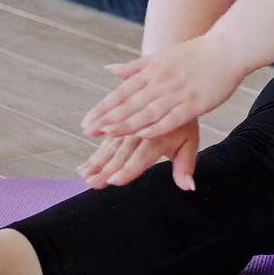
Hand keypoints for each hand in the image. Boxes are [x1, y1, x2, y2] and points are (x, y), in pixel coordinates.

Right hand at [78, 118, 201, 190]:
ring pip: (110, 142)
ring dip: (96, 158)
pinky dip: (94, 145)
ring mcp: (129, 121)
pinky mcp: (121, 114)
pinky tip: (84, 162)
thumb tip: (188, 187)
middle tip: (92, 181)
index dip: (129, 169)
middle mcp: (142, 129)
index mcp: (160, 138)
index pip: (142, 157)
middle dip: (106, 168)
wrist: (178, 86)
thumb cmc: (184, 122)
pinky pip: (105, 128)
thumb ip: (185, 167)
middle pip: (121, 152)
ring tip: (84, 173)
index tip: (114, 180)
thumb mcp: (189, 143)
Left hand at [81, 35, 244, 146]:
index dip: (104, 108)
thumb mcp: (162, 56)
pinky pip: (172, 118)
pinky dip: (157, 127)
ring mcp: (178, 92)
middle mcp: (162, 81)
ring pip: (148, 112)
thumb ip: (136, 67)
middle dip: (108, 118)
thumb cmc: (196, 53)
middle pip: (130, 103)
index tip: (87, 121)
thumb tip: (110, 70)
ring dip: (127, 124)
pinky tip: (143, 136)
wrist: (228, 48)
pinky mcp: (195, 103)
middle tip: (89, 131)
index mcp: (153, 70)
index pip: (123, 92)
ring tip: (108, 135)